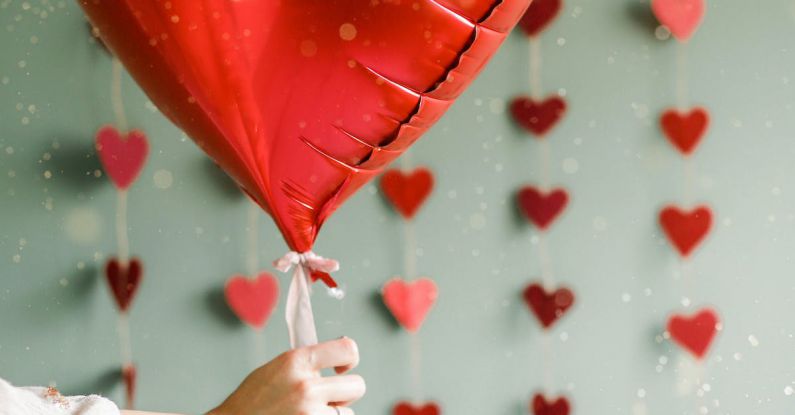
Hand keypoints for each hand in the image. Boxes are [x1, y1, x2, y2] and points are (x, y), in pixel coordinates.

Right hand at [209, 337, 364, 414]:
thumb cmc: (252, 400)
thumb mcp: (277, 368)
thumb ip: (307, 362)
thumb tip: (339, 358)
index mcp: (297, 361)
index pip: (347, 349)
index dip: (350, 358)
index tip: (342, 367)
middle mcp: (306, 386)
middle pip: (358, 386)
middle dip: (347, 392)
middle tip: (330, 397)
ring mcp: (310, 413)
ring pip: (348, 412)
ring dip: (334, 413)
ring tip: (309, 412)